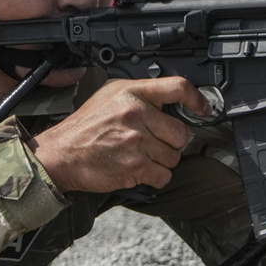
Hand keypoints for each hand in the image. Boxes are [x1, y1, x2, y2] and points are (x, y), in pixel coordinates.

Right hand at [28, 77, 210, 192]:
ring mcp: (137, 141)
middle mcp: (136, 114)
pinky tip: (138, 169)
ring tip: (139, 155)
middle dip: (171, 141)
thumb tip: (168, 100)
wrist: (61, 154)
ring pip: (174, 156)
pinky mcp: (136, 166)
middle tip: (153, 142)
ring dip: (161, 160)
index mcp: (131, 93)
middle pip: (181, 131)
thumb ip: (138, 95)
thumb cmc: (83, 128)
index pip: (177, 87)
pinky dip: (155, 177)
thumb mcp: (109, 96)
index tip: (204, 108)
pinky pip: (163, 175)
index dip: (196, 99)